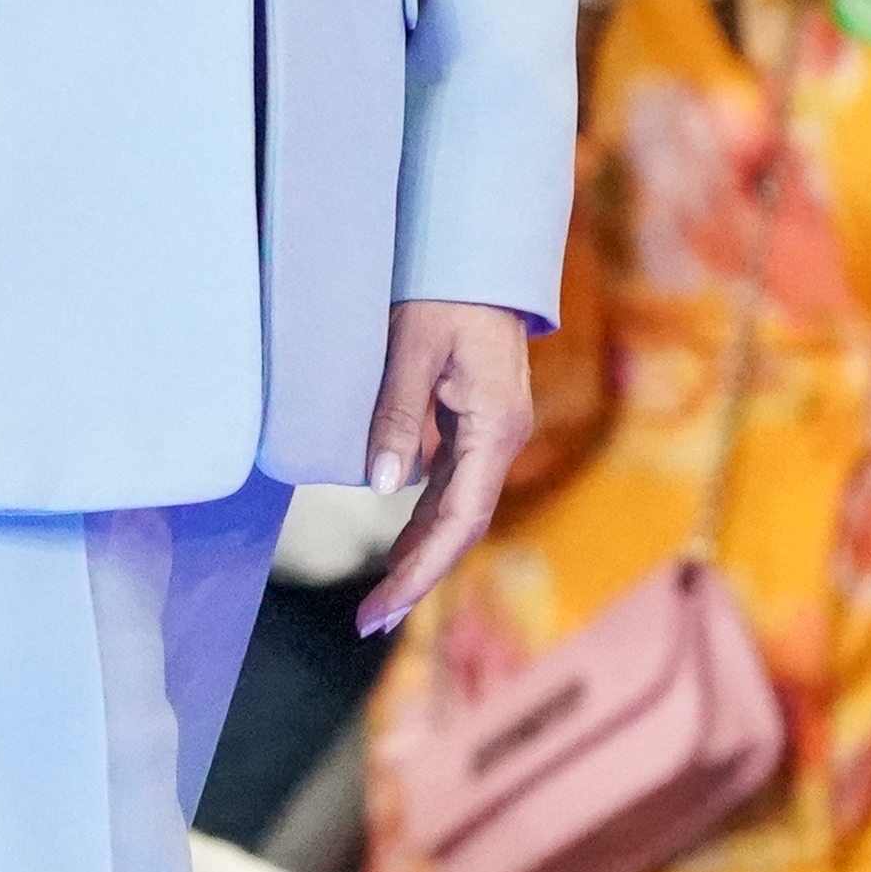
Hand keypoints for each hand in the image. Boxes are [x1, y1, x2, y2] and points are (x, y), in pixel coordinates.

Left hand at [357, 300, 537, 633]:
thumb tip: (384, 487)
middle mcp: (501, 438)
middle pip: (462, 526)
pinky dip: (425, 519)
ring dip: (421, 553)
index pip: (459, 520)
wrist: (479, 249)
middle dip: (418, 576)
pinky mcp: (477, 421)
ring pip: (458, 509)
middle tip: (369, 622)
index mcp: (495, 426)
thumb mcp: (414, 346)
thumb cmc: (446, 289)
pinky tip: (401, 543)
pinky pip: (452, 483)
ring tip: (379, 602)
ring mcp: (491, 431)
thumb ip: (400, 414)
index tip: (380, 609)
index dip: (419, 570)